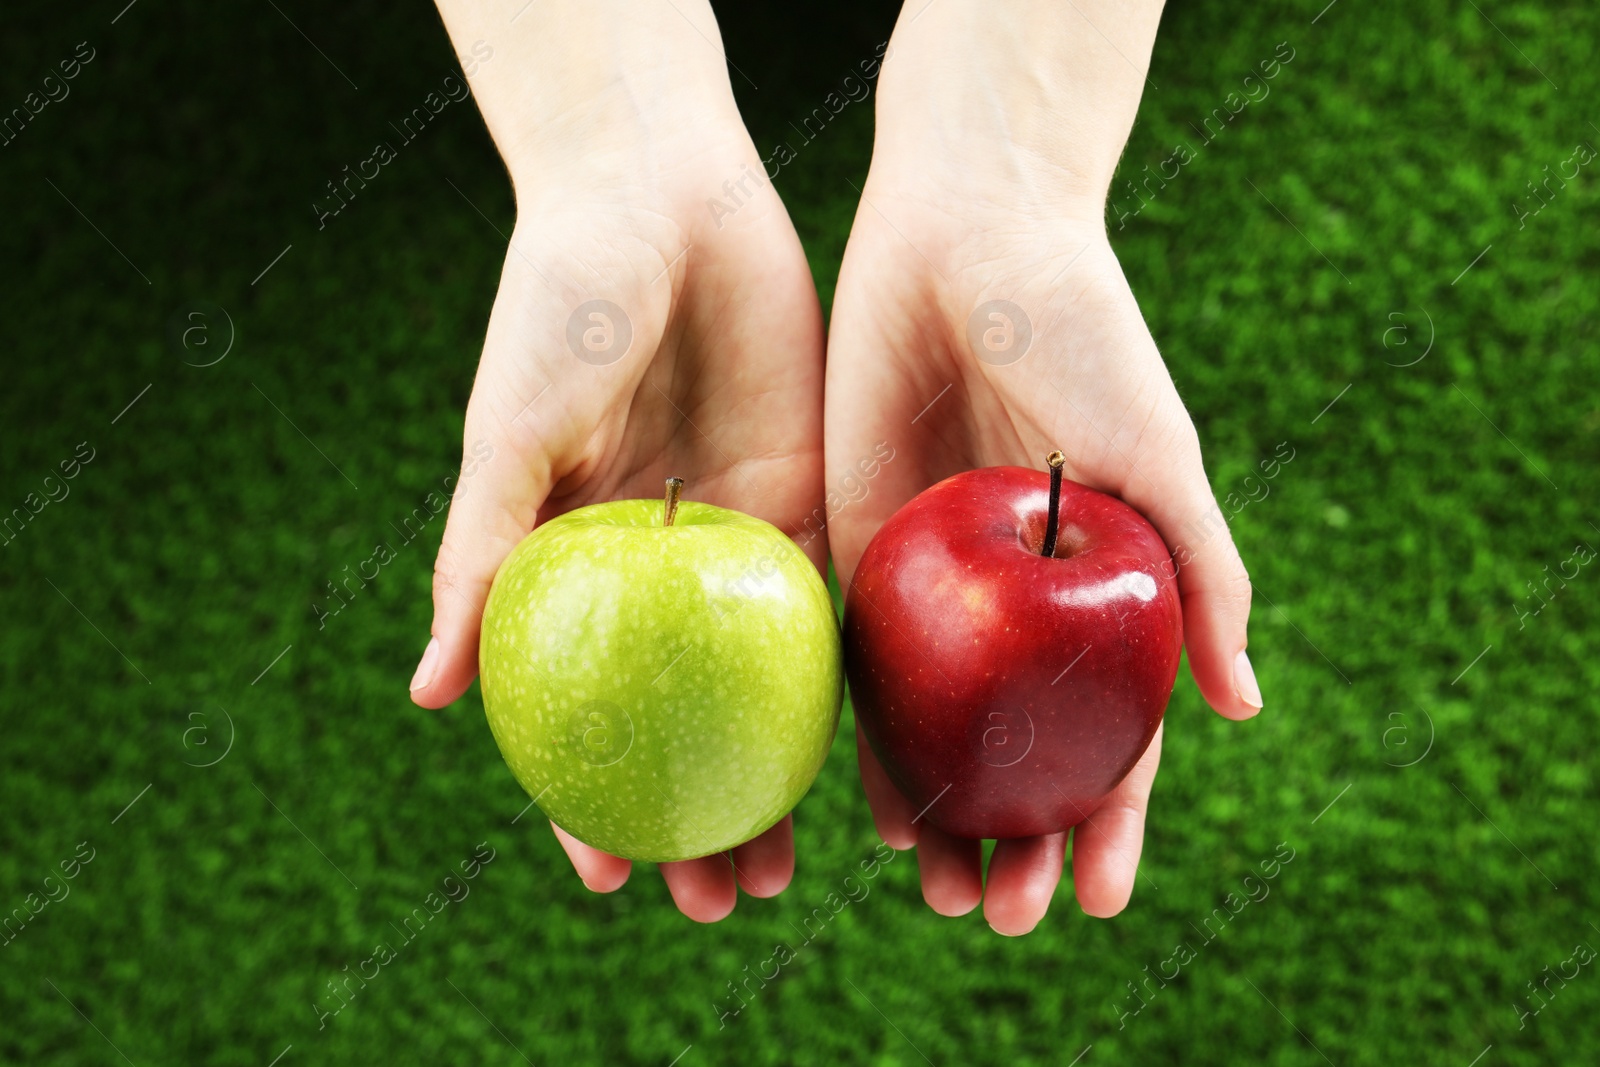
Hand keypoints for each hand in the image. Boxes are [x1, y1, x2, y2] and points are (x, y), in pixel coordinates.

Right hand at [415, 0, 825, 920]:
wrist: (660, 195)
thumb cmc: (558, 304)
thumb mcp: (509, 435)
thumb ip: (477, 559)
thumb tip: (431, 699)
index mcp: (575, 563)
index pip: (581, 706)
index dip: (589, 794)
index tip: (612, 875)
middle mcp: (656, 568)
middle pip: (681, 717)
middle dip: (698, 814)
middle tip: (719, 901)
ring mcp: (734, 537)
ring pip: (761, 685)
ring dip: (775, 777)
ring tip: (787, 866)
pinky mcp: (806, 492)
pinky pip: (829, 601)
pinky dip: (843, 680)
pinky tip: (863, 753)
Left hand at [825, 0, 1258, 933]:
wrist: (966, 238)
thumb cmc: (1082, 335)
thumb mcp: (1157, 457)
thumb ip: (1203, 575)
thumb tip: (1247, 710)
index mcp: (1100, 591)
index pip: (1110, 736)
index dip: (1112, 823)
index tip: (1101, 901)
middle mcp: (1020, 605)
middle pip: (1018, 753)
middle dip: (1018, 843)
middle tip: (1002, 919)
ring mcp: (940, 586)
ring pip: (939, 731)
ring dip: (939, 816)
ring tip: (935, 894)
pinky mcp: (858, 547)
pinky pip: (858, 663)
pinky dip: (862, 741)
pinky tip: (860, 811)